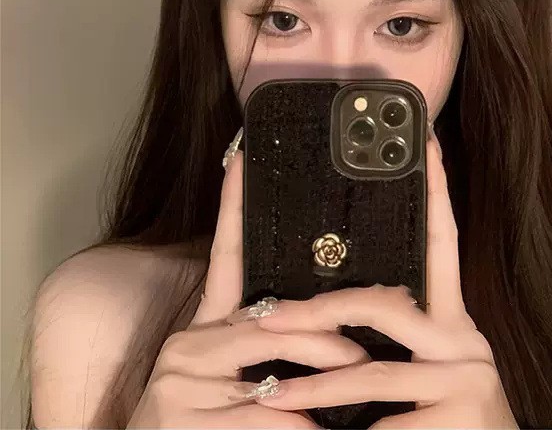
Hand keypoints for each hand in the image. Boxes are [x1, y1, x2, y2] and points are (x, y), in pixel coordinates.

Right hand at [127, 130, 368, 428]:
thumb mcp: (232, 375)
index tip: (242, 155)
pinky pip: (259, 417)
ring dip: (320, 385)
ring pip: (271, 373)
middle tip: (366, 349)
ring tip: (354, 386)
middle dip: (325, 337)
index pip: (225, 257)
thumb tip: (325, 321)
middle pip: (271, 322)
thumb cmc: (206, 424)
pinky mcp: (178, 419)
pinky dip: (295, 424)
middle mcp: (188, 344)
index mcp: (205, 328)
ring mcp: (178, 381)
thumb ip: (265, 344)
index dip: (232, 206)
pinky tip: (314, 427)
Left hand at [224, 129, 517, 428]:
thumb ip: (392, 343)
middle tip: (266, 315)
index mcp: (453, 323)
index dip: (437, 190)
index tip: (425, 141)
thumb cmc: (443, 427)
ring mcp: (467, 379)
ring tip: (268, 396)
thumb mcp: (421, 375)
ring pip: (373, 370)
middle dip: (319, 311)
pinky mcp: (460, 417)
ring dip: (314, 387)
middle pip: (384, 303)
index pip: (442, 243)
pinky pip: (382, 421)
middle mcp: (466, 341)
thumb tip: (332, 316)